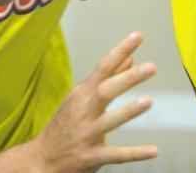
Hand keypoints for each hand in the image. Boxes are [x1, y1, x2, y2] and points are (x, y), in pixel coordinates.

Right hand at [34, 31, 157, 171]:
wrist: (42, 159)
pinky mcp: (91, 156)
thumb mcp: (82, 98)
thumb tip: (130, 58)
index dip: (120, 50)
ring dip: (127, 111)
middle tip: (151, 67)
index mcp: (82, 94)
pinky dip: (134, 153)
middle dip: (127, 78)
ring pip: (108, 121)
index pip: (103, 67)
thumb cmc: (65, 124)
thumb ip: (108, 79)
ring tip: (148, 101)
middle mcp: (83, 111)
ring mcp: (86, 134)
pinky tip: (153, 151)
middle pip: (105, 91)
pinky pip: (115, 154)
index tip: (138, 36)